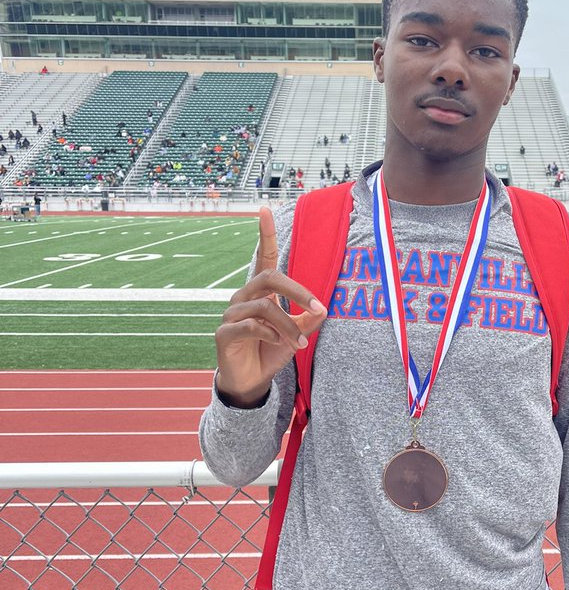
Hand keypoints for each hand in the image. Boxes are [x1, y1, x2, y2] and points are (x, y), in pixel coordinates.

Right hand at [214, 206, 326, 405]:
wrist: (250, 380)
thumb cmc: (271, 351)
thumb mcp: (296, 334)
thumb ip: (308, 319)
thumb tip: (323, 309)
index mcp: (261, 292)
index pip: (262, 256)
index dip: (264, 234)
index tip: (265, 209)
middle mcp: (244, 297)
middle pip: (269, 276)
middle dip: (297, 290)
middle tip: (318, 308)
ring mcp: (232, 314)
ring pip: (265, 306)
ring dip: (289, 325)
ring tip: (301, 343)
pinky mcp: (224, 333)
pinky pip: (251, 325)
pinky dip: (270, 334)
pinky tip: (275, 344)